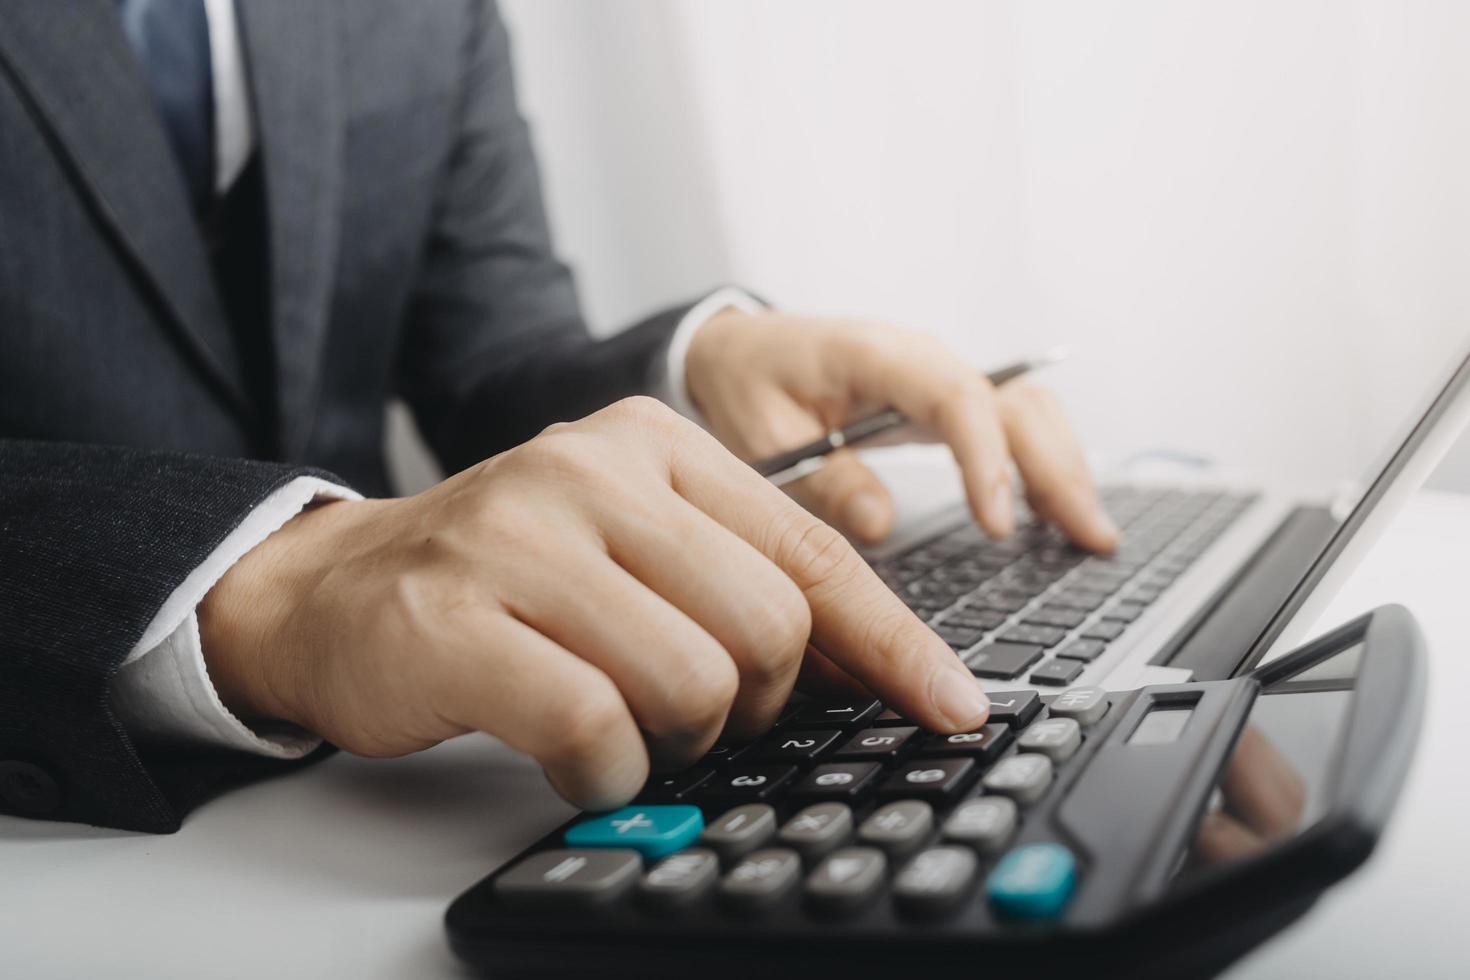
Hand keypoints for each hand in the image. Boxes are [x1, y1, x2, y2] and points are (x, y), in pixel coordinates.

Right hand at [198, 398, 989, 809]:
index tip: (951, 706)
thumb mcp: (629, 543)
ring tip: (624, 725)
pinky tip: (575, 754)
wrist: (333, 588)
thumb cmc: (503, 576)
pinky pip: (595, 727)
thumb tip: (871, 664)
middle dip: (756, 706)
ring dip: (675, 739)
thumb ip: (737, 579)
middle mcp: (593, 472)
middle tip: (699, 715)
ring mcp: (520, 539)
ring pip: (694, 682)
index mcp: (655, 443)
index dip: (894, 644)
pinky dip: (604, 770)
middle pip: (769, 630)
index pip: (813, 554)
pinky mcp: (457, 620)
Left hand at [686, 310, 1118, 550]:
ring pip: (1026, 410)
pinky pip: (1011, 423)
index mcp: (877, 355)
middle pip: (1013, 402)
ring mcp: (942, 377)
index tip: (996, 525)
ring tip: (1093, 536)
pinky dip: (1045, 463)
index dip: (985, 459)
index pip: (956, 396)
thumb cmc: (750, 386)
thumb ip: (821, 479)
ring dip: (1066, 467)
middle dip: (1057, 470)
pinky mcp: (947, 400)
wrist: (741, 350)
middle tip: (1088, 539)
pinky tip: (1061, 515)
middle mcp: (924, 359)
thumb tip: (881, 526)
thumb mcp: (765, 436)